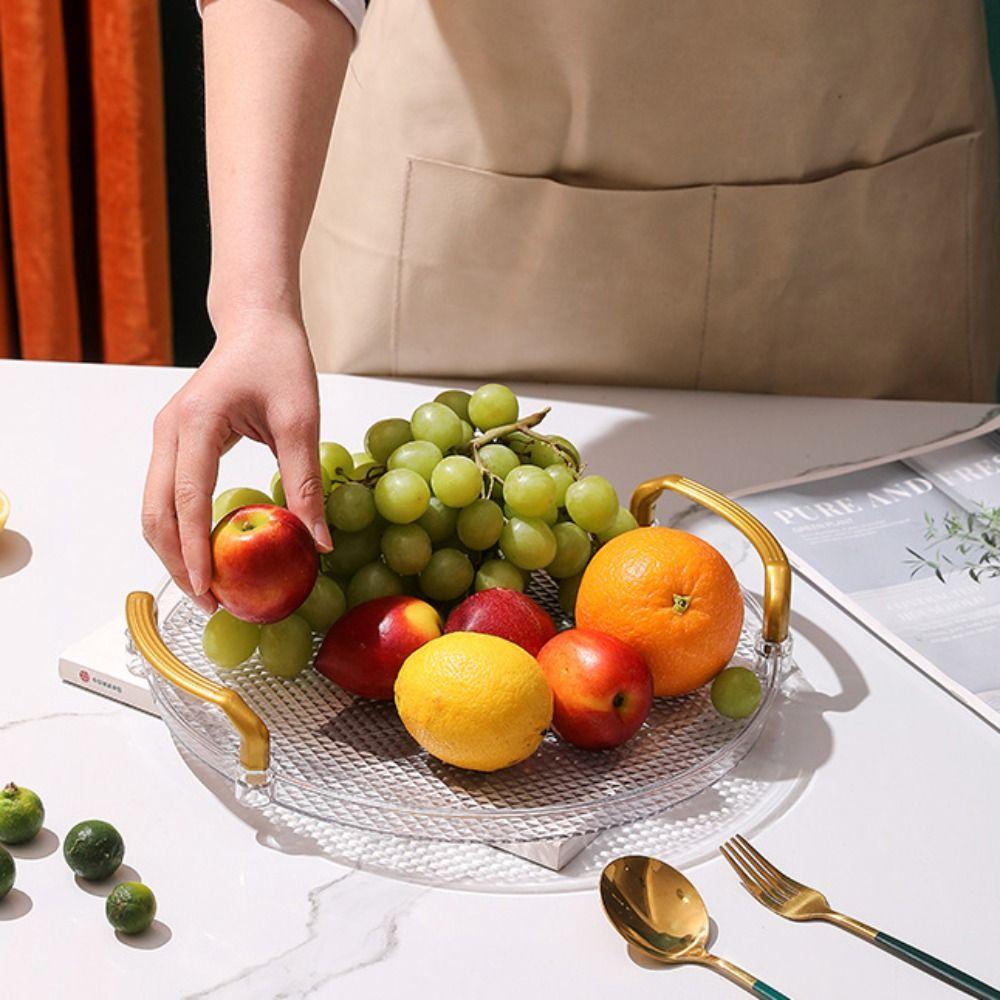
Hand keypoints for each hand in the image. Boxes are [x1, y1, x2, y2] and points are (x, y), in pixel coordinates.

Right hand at [141, 308, 330, 611]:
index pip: (188, 498)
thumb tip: (318, 542)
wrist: (256, 324)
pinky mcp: (173, 441)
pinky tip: (205, 552)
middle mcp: (169, 431)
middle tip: (209, 603)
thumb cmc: (279, 361)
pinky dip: (178, 528)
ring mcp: (165, 436)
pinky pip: (165, 494)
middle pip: (155, 511)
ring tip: (206, 587)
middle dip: (177, 561)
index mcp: (196, 422)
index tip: (207, 589)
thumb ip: (305, 481)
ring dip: (173, 549)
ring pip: (153, 507)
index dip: (194, 549)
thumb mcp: (301, 420)